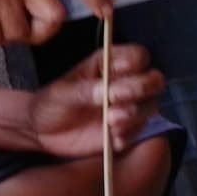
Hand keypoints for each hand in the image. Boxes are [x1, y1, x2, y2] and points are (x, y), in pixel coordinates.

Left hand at [27, 44, 164, 157]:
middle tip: (116, 98)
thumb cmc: (50, 104)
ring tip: (110, 122)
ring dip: (135, 114)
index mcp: (108, 64)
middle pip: (154, 79)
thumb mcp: (60, 94)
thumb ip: (84, 91)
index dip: (134, 63)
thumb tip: (109, 92)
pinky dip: (130, 135)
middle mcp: (125, 82)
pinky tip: (112, 139)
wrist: (42, 133)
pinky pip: (141, 131)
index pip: (137, 55)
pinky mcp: (128, 129)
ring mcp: (129, 106)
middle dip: (140, 88)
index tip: (116, 73)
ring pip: (151, 105)